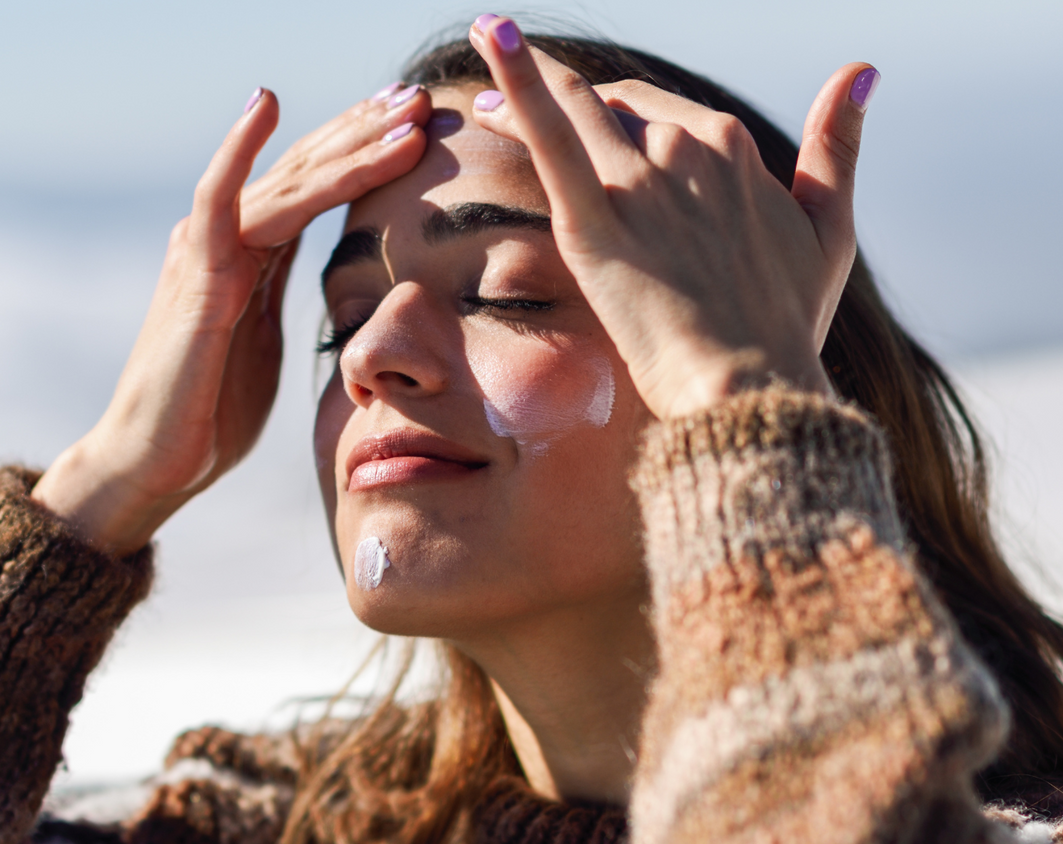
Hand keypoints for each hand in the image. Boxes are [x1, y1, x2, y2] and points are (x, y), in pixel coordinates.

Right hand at [33, 85, 431, 552]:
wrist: (153, 462)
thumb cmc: (208, 413)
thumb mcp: (263, 342)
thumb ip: (282, 297)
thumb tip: (328, 286)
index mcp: (250, 253)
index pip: (315, 186)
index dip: (365, 150)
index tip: (419, 123)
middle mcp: (226, 238)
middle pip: (305, 169)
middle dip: (366, 130)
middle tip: (422, 95)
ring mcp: (207, 252)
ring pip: (286, 182)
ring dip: (348, 145)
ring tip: (402, 113)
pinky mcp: (195, 277)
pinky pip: (218, 201)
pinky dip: (238, 150)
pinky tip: (265, 105)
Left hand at [467, 16, 876, 418]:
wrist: (749, 386)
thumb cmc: (787, 323)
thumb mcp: (829, 228)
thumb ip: (838, 147)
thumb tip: (860, 72)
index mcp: (733, 147)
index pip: (657, 111)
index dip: (614, 109)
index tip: (580, 113)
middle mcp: (686, 149)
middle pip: (609, 107)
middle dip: (560, 94)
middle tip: (501, 97)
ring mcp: (639, 182)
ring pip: (572, 108)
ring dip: (523, 76)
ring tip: (486, 46)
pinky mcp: (593, 221)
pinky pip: (549, 135)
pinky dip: (517, 81)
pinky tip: (490, 37)